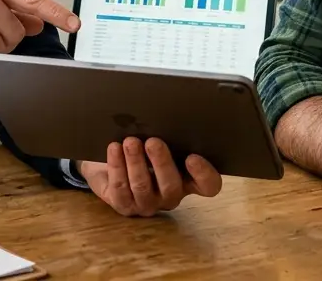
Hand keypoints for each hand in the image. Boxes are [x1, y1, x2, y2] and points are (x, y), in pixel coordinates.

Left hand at [78, 137, 221, 216]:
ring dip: (136, 162)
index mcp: (188, 180)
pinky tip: (114, 149)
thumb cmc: (145, 147)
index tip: (193, 157)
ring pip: (142, 187)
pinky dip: (117, 167)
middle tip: (153, 142)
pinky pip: (120, 188)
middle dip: (161, 163)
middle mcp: (170, 196)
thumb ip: (171, 135)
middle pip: (171, 186)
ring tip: (130, 142)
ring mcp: (147, 203)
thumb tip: (168, 116)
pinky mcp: (124, 205)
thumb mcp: (162, 141)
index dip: (204, 174)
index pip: (208, 186)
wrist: (113, 162)